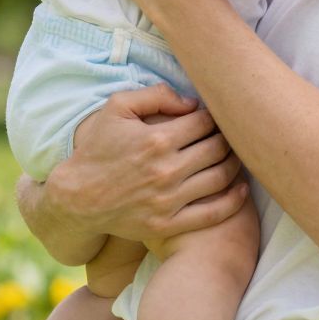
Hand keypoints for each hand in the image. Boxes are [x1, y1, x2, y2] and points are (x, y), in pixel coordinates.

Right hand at [43, 84, 250, 243]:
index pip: (205, 122)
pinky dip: (233, 200)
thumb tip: (191, 102)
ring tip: (235, 157)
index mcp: (156, 139)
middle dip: (228, 138)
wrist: (77, 198)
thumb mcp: (116, 108)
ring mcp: (168, 200)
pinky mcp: (168, 224)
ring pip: (220, 177)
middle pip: (218, 148)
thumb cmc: (97, 149)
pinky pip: (213, 213)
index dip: (215, 116)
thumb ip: (155, 95)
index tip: (214, 118)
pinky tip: (241, 189)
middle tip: (230, 136)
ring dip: (235, 164)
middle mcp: (166, 170)